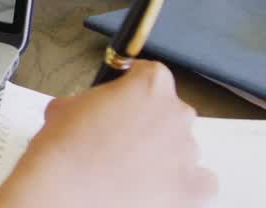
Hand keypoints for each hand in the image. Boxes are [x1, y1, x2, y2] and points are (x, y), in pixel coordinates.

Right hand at [0, 61, 216, 207]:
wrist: (65, 190)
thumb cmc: (64, 149)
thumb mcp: (65, 105)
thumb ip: (93, 101)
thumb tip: (96, 112)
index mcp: (149, 85)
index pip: (152, 75)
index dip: (133, 87)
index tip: (123, 99)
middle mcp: (175, 115)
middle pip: (170, 111)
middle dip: (148, 122)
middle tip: (118, 138)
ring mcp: (188, 152)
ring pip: (182, 147)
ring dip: (161, 154)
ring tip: (128, 170)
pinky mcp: (193, 188)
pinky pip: (201, 181)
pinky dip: (183, 182)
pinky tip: (156, 186)